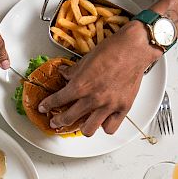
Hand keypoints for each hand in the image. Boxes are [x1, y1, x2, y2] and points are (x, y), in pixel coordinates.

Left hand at [37, 23, 159, 135]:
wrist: (134, 48)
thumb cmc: (112, 50)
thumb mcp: (86, 59)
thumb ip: (73, 71)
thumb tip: (65, 74)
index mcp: (81, 86)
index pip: (57, 101)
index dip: (47, 106)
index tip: (43, 108)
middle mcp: (93, 99)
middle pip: (68, 119)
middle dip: (58, 121)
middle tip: (55, 121)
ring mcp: (108, 105)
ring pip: (88, 130)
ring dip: (81, 127)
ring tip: (80, 124)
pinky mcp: (123, 108)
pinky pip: (110, 127)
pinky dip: (105, 126)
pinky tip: (102, 121)